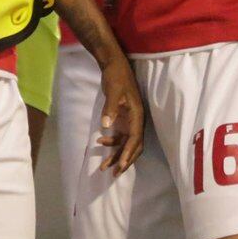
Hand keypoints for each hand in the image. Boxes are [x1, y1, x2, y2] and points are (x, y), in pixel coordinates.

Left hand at [94, 56, 145, 173]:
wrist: (114, 65)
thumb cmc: (116, 77)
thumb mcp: (113, 90)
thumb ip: (110, 108)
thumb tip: (106, 127)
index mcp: (137, 115)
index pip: (135, 139)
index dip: (128, 153)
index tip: (121, 166)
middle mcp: (136, 121)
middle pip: (133, 146)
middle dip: (124, 160)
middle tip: (113, 173)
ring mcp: (129, 121)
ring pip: (126, 144)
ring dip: (116, 155)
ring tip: (104, 166)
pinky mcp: (123, 119)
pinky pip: (119, 137)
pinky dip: (112, 143)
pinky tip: (100, 144)